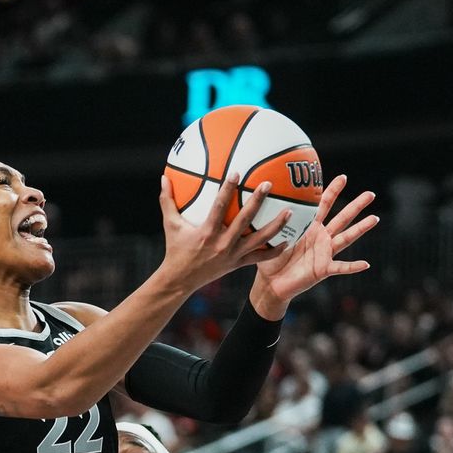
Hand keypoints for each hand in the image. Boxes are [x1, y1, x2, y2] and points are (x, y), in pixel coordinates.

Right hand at [157, 173, 289, 289]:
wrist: (180, 280)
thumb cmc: (175, 249)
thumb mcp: (169, 224)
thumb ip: (167, 200)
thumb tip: (163, 177)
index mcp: (207, 232)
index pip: (219, 207)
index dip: (227, 189)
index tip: (236, 173)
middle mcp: (222, 243)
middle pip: (244, 220)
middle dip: (257, 201)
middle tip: (268, 184)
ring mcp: (233, 255)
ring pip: (259, 239)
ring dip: (275, 226)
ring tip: (289, 211)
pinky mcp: (238, 264)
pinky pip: (260, 257)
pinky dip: (274, 250)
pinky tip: (288, 241)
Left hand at [253, 175, 377, 310]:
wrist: (271, 283)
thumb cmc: (270, 259)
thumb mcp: (270, 237)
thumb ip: (270, 222)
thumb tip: (259, 200)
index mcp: (309, 227)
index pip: (323, 205)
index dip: (333, 191)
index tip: (343, 177)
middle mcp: (321, 238)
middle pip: (342, 218)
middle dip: (356, 206)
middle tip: (371, 194)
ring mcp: (325, 253)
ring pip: (346, 238)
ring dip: (360, 229)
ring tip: (375, 219)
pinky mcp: (324, 269)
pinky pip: (340, 267)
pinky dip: (352, 266)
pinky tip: (365, 264)